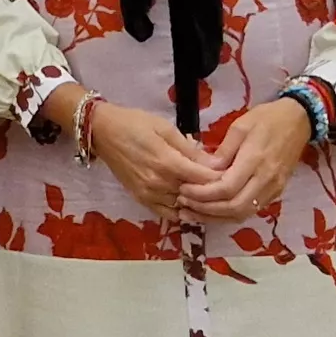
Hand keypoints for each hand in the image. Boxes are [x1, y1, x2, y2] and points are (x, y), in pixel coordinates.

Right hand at [82, 99, 221, 220]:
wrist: (102, 132)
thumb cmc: (134, 123)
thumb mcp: (165, 128)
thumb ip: (190, 148)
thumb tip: (214, 163)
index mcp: (166, 163)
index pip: (203, 178)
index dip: (221, 177)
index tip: (233, 172)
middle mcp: (158, 183)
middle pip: (196, 195)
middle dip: (214, 191)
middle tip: (228, 184)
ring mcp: (149, 195)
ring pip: (184, 207)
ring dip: (199, 203)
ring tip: (213, 195)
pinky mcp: (141, 200)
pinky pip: (168, 214)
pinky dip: (182, 211)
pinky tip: (192, 204)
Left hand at [180, 100, 311, 221]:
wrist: (299, 120)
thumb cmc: (268, 118)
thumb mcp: (240, 126)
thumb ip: (222, 151)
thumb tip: (206, 171)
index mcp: (255, 159)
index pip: (226, 188)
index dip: (202, 194)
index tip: (184, 190)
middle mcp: (266, 179)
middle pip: (234, 207)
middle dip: (205, 210)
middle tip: (184, 204)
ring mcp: (273, 189)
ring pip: (242, 214)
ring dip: (216, 217)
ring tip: (192, 212)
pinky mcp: (276, 193)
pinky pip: (251, 211)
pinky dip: (229, 215)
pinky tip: (212, 210)